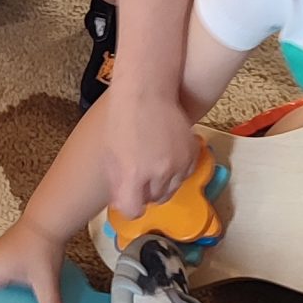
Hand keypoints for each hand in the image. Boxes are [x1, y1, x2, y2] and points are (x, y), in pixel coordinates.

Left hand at [102, 88, 196, 221]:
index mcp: (132, 174)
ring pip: (172, 189)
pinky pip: (186, 175)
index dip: (130, 206)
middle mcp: (158, 173)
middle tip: (140, 172)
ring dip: (163, 182)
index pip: (133, 210)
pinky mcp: (192, 154)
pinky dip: (178, 170)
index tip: (129, 198)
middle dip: (146, 191)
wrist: (146, 92)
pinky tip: (168, 155)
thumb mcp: (110, 154)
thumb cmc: (122, 120)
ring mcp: (178, 164)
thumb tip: (125, 203)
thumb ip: (118, 183)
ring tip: (154, 161)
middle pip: (154, 199)